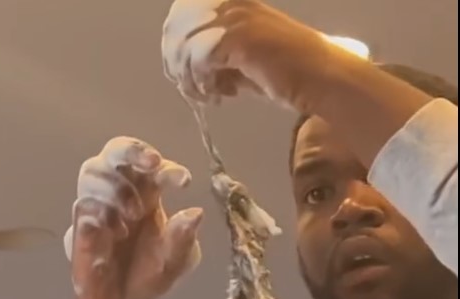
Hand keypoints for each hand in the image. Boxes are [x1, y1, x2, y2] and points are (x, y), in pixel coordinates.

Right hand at [64, 137, 203, 298]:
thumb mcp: (176, 261)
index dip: (167, 167)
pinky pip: (83, 206)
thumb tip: (196, 213)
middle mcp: (120, 191)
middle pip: (116, 151)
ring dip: (116, 187)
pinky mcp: (80, 226)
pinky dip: (101, 214)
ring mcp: (97, 206)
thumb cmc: (150, 275)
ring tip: (133, 216)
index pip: (153, 166)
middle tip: (153, 165)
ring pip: (93, 170)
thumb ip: (184, 238)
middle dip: (133, 151)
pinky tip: (116, 234)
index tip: (183, 181)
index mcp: (148, 193)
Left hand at [162, 0, 328, 107]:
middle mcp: (229, 2)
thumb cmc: (287, 72)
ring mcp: (234, 17)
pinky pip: (199, 62)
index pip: (180, 12)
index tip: (181, 74)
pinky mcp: (237, 38)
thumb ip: (215, 56)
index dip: (173, 45)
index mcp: (230, 0)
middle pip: (176, 29)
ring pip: (184, 47)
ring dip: (190, 79)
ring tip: (208, 96)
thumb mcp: (243, 57)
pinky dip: (203, 84)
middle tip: (191, 89)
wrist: (319, 78)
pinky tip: (218, 95)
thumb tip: (186, 70)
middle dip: (176, 64)